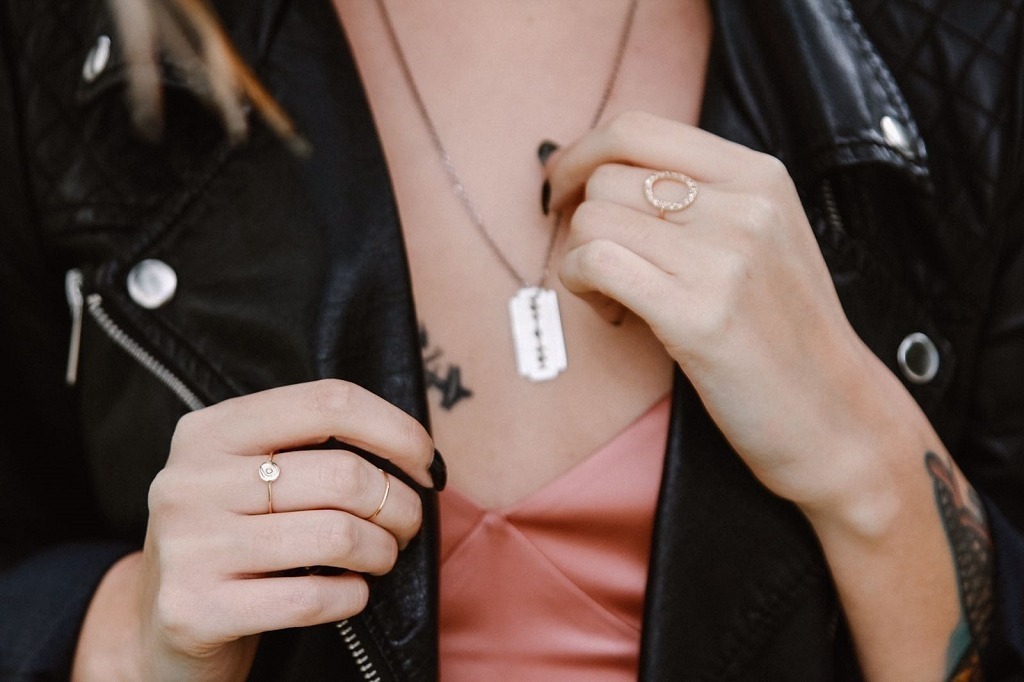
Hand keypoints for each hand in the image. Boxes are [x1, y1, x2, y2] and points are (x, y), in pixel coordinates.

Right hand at [105, 380, 434, 679]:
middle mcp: (190, 481)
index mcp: (210, 430)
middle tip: (406, 525)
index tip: (427, 464)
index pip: (329, 402)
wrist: (158, 626)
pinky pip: (313, 597)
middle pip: (343, 474)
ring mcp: (189, 547)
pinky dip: (353, 596)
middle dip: (399, 504)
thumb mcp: (252, 475)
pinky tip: (350, 593)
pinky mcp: (195, 611)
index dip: (397, 430)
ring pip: (337, 535)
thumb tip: (418, 451)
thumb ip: (313, 447)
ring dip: (382, 552)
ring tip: (381, 557)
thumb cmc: (234, 538)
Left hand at [550, 111, 919, 509]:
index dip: (581, 155)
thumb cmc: (785, 333)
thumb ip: (700, 198)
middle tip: (602, 269)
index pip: (637, 129)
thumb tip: (599, 174)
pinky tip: (613, 314)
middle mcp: (744, 204)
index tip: (562, 189)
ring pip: (593, 220)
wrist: (835, 416)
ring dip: (582, 262)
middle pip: (607, 179)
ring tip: (616, 299)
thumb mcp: (764, 238)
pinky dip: (581, 285)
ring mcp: (724, 257)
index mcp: (759, 175)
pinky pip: (595, 263)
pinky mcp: (696, 313)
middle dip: (582, 223)